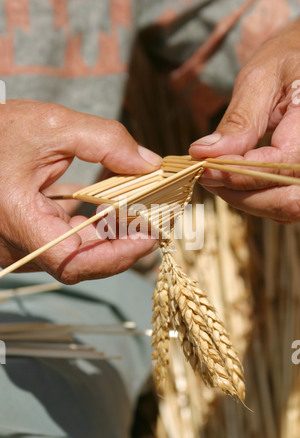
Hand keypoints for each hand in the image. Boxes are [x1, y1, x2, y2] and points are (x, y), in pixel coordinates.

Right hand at [0, 99, 161, 282]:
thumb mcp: (53, 125)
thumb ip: (105, 140)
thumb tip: (149, 164)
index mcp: (18, 220)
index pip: (72, 261)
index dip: (115, 256)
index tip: (148, 238)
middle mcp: (19, 244)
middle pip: (82, 261)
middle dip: (123, 242)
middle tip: (154, 220)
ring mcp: (24, 245)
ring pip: (77, 255)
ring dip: (111, 235)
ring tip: (139, 212)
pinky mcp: (30, 238)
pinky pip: (68, 244)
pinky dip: (94, 229)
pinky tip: (110, 209)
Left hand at [189, 19, 299, 223]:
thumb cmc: (288, 59)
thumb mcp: (260, 79)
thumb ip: (238, 121)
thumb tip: (203, 154)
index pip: (279, 164)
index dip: (239, 173)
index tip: (204, 168)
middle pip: (286, 198)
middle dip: (240, 193)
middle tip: (205, 177)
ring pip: (285, 206)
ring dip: (246, 200)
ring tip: (215, 178)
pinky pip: (284, 201)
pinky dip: (256, 197)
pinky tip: (233, 181)